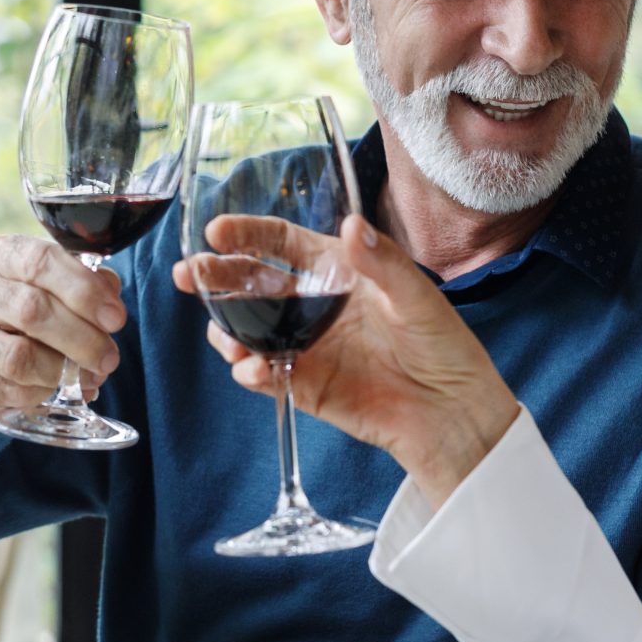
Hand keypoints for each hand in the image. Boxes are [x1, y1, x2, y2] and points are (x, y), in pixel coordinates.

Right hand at [0, 234, 128, 430]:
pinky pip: (6, 391)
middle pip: (30, 309)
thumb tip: (109, 295)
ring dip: (63, 372)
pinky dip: (40, 395)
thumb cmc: (32, 319)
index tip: (115, 318)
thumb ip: (89, 287)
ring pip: (18, 357)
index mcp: (1, 259)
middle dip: (81, 338)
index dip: (83, 290)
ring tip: (89, 378)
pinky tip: (55, 393)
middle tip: (109, 358)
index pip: (39, 261)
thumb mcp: (61, 292)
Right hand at [171, 215, 518, 504]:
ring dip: (227, 330)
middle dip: (216, 278)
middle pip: (252, 284)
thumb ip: (382, 263)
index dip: (249, 234)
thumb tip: (351, 227)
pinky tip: (252, 369)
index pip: (282, 243)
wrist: (452, 414)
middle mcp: (314, 306)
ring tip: (226, 335)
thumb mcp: (418, 297)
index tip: (218, 231)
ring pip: (248, 331)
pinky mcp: (305, 387)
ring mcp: (306, 347)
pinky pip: (266, 376)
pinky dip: (251, 373)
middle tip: (189, 275)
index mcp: (339, 272)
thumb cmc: (444, 346)